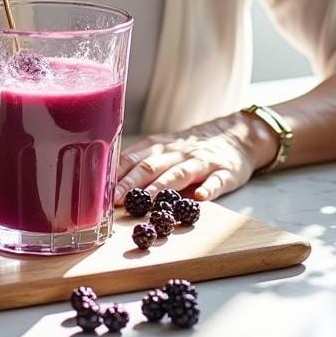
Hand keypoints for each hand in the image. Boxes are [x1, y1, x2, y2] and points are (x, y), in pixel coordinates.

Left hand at [114, 112, 278, 203]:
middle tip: (114, 199)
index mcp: (161, 147)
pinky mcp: (225, 171)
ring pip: (180, 173)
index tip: (99, 187)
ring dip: (161, 187)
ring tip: (146, 201)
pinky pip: (217, 180)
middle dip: (131, 183)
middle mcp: (178, 152)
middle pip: (151, 166)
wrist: (236, 136)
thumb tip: (110, 178)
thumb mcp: (166, 147)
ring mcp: (202, 161)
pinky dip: (209, 188)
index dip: (116, 173)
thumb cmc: (192, 147)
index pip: (133, 158)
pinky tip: (201, 197)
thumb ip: (143, 160)